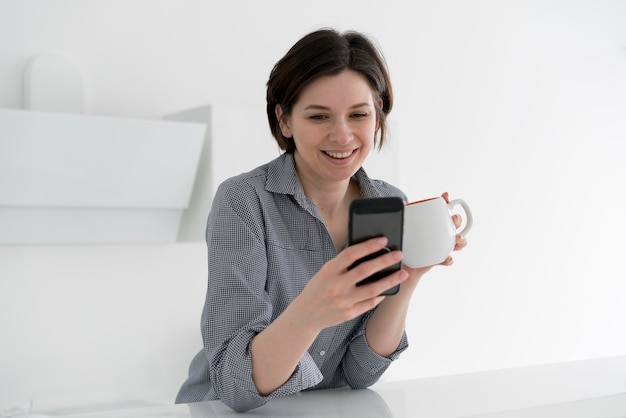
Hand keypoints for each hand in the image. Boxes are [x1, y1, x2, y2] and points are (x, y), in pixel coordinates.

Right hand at [294, 236, 408, 331]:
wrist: (305, 314)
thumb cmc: (318, 289)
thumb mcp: (325, 272)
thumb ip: (342, 264)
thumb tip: (368, 253)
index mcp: (329, 271)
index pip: (351, 254)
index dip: (368, 246)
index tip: (383, 240)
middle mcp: (336, 285)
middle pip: (365, 270)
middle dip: (385, 261)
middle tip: (399, 254)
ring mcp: (343, 301)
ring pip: (373, 289)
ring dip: (390, 280)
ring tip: (403, 273)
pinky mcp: (348, 314)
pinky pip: (369, 303)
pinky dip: (379, 296)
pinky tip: (387, 290)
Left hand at [402, 192, 468, 281]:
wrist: (402, 261)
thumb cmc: (405, 242)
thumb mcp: (405, 227)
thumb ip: (406, 217)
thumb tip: (402, 205)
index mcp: (435, 222)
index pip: (444, 209)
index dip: (448, 202)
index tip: (445, 196)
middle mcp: (442, 233)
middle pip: (455, 224)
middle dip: (458, 220)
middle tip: (454, 219)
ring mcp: (443, 247)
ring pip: (458, 243)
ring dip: (462, 240)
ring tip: (458, 239)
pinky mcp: (439, 260)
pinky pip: (447, 260)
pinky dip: (449, 259)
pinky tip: (448, 258)